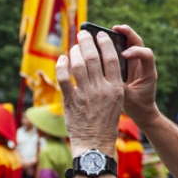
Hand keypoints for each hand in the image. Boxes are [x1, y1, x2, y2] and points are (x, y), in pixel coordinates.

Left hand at [56, 28, 125, 156]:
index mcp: (116, 88)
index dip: (105, 43)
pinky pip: (63, 78)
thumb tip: (98, 61)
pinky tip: (62, 60)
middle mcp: (102, 89)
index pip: (112, 58)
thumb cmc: (106, 121)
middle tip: (83, 34)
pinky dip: (61, 66)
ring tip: (73, 47)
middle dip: (87, 42)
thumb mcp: (116, 100)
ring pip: (78, 64)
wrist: (95, 142)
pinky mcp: (71, 101)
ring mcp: (85, 95)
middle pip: (93, 57)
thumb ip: (109, 82)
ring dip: (74, 52)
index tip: (101, 35)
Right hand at [109, 25, 159, 126]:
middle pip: (139, 43)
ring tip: (111, 30)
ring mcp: (136, 64)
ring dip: (122, 36)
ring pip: (132, 44)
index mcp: (149, 73)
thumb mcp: (128, 99)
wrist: (142, 112)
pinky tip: (105, 42)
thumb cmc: (137, 106)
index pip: (147, 55)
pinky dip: (116, 44)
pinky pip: (123, 50)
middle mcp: (143, 65)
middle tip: (116, 28)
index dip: (136, 51)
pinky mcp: (129, 65)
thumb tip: (105, 77)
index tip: (124, 54)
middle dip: (129, 34)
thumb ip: (119, 88)